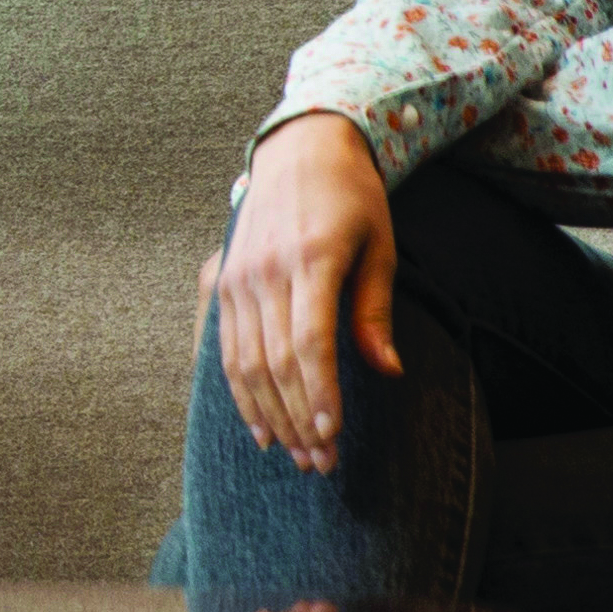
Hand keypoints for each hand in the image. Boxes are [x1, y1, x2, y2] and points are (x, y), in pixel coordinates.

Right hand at [206, 113, 400, 473]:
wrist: (299, 148)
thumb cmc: (352, 198)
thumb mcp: (379, 246)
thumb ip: (375, 311)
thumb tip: (388, 372)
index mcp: (311, 259)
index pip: (309, 342)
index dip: (319, 393)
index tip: (333, 435)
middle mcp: (266, 270)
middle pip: (275, 362)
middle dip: (298, 419)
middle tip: (322, 462)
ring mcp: (238, 277)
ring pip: (245, 363)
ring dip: (269, 415)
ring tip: (295, 455)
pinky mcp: (223, 282)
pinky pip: (226, 350)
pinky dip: (240, 393)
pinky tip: (260, 426)